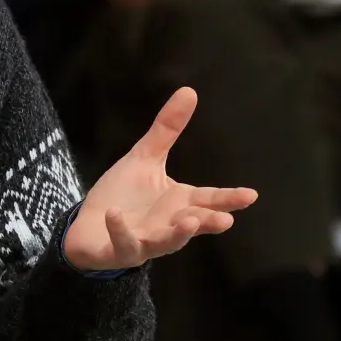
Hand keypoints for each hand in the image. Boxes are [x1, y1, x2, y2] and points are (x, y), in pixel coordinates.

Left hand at [64, 87, 257, 271]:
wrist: (90, 226)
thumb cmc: (124, 195)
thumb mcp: (145, 158)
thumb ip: (167, 130)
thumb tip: (189, 91)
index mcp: (179, 203)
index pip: (208, 200)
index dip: (228, 199)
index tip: (251, 195)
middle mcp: (169, 224)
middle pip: (194, 223)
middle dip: (209, 222)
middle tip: (226, 220)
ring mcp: (147, 240)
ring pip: (167, 242)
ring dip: (177, 234)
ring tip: (187, 223)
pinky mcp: (121, 250)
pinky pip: (123, 242)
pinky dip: (120, 230)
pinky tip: (114, 215)